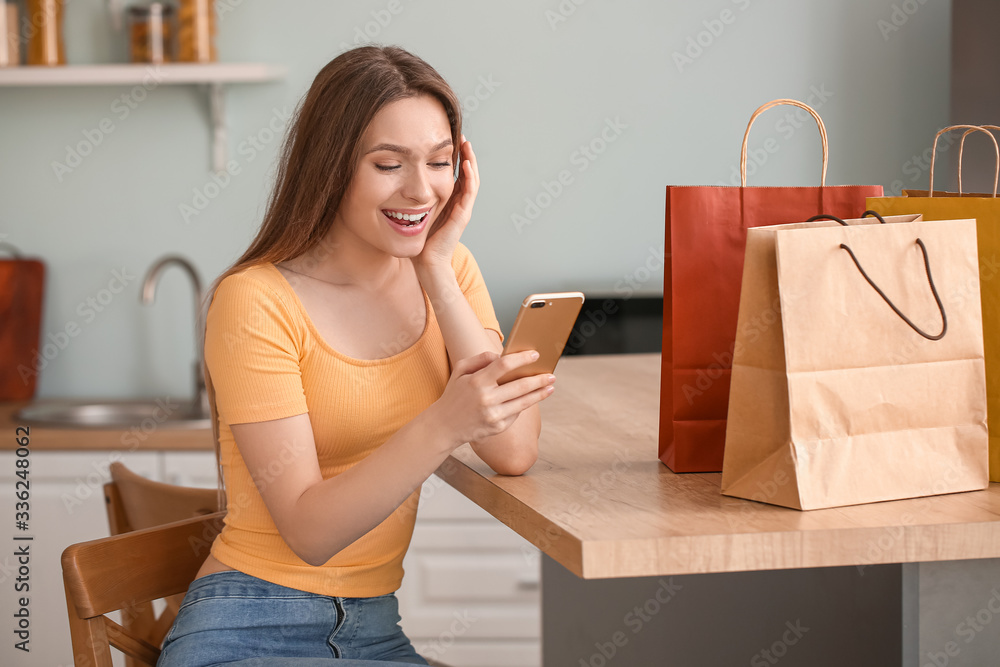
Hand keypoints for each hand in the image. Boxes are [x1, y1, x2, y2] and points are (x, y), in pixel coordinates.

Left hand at [413, 136, 479, 272]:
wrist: (426, 261)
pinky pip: (469, 192)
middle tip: (462, 137)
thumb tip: (400, 179)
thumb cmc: (420, 239)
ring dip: (471, 162)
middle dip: (466, 155)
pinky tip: (466, 164)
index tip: (451, 141)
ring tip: (467, 145)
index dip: (456, 158)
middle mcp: (459, 204)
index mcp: (449, 202)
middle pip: (467, 174)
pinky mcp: (462, 216)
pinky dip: (469, 177)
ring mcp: (462, 210)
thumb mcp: (416, 210)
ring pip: (472, 180)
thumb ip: (414, 197)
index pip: (457, 175)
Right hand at [429, 350, 554, 448]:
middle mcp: (486, 399)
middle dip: (539, 379)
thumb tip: (501, 356)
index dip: (522, 358)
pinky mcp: (498, 427)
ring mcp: (493, 415)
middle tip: (551, 374)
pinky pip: (516, 413)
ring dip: (540, 394)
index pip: (504, 365)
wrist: (445, 426)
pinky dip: (524, 405)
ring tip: (551, 387)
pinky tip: (531, 399)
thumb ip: (480, 359)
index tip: (535, 354)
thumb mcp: (460, 371)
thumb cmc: (454, 394)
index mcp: (477, 382)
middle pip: (520, 385)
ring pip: (524, 402)